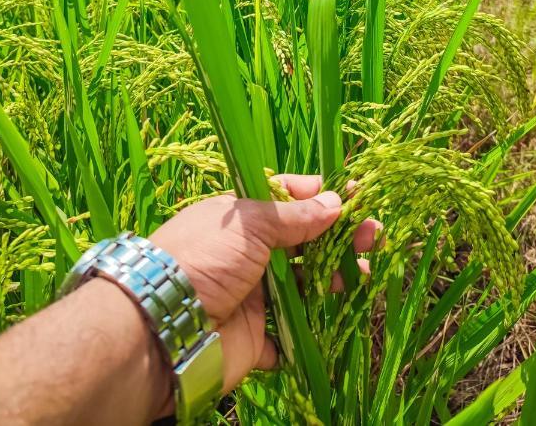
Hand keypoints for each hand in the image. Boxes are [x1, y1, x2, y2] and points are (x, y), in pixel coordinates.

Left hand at [150, 175, 380, 399]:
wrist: (162, 326)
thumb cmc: (204, 258)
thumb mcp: (251, 224)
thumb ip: (295, 216)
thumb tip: (334, 201)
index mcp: (242, 219)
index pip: (286, 201)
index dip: (320, 198)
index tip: (354, 197)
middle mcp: (248, 254)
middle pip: (302, 243)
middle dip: (338, 238)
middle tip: (374, 235)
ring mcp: (252, 296)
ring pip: (303, 287)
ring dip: (333, 279)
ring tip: (362, 274)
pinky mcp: (255, 338)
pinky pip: (289, 335)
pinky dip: (309, 330)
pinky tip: (334, 313)